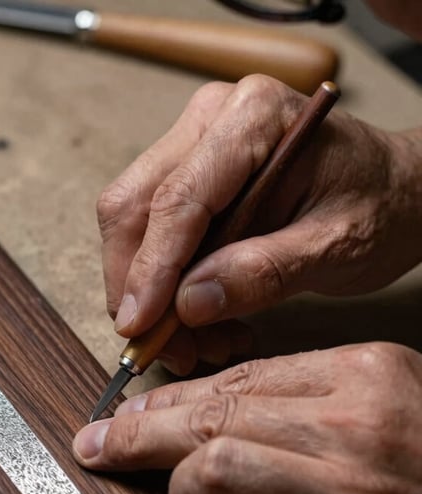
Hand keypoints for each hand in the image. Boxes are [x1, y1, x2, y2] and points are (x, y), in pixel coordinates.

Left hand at [73, 342, 421, 493]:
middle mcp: (354, 425)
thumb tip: (206, 411)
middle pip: (211, 415)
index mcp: (364, 372)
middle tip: (97, 445)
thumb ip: (305, 401)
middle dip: (138, 432)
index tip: (126, 410)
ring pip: (214, 469)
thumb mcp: (388, 408)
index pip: (237, 378)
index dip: (168, 397)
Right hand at [98, 75, 421, 373]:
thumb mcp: (337, 248)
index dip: (151, 269)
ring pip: (130, 223)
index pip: (178, 199)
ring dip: (145, 290)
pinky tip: (195, 314)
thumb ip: (265, 273)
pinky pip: (147, 231)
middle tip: (160, 346)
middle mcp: (210, 119)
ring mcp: (191, 143)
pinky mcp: (184, 171)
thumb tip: (189, 305)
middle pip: (133, 206)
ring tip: (192, 340)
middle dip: (136, 284)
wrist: (394, 190)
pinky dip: (159, 282)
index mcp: (255, 117)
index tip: (140, 326)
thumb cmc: (378, 207)